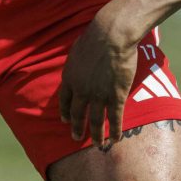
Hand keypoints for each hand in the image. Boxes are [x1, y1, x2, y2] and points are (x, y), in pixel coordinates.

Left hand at [58, 0, 143, 148]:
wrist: (110, 36)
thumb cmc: (94, 37)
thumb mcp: (76, 50)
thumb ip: (76, 62)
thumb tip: (78, 62)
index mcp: (69, 78)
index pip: (64, 100)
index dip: (65, 111)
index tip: (65, 120)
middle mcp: (81, 90)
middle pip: (77, 114)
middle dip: (77, 127)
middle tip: (75, 137)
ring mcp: (98, 95)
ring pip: (96, 120)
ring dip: (96, 134)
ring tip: (97, 144)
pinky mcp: (115, 95)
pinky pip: (114, 117)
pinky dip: (115, 130)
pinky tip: (115, 139)